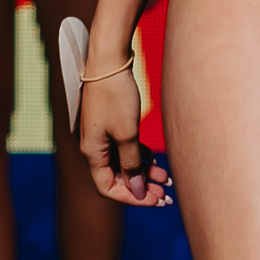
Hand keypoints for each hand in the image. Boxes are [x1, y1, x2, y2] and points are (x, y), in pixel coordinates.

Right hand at [79, 65, 170, 207]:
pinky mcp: (111, 123)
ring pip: (124, 163)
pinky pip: (125, 148)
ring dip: (144, 172)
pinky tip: (157, 161)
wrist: (110, 60)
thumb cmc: (116, 95)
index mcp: (92, 152)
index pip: (108, 188)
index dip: (131, 198)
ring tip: (167, 179)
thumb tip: (136, 190)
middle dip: (141, 188)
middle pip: (117, 178)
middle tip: (165, 195)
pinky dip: (141, 156)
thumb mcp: (128, 133)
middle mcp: (94, 147)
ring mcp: (102, 135)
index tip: (154, 200)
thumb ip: (132, 164)